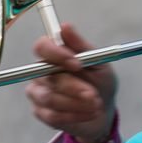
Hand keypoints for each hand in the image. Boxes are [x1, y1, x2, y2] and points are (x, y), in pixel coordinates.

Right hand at [25, 24, 117, 142]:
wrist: (103, 109)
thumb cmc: (100, 81)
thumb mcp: (98, 62)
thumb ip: (81, 46)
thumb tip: (66, 27)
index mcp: (54, 54)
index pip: (42, 47)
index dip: (57, 55)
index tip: (78, 64)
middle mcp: (41, 71)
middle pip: (47, 76)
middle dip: (74, 87)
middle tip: (93, 95)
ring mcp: (38, 92)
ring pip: (49, 98)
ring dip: (76, 103)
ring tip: (95, 104)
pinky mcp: (40, 112)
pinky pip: (53, 115)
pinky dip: (75, 115)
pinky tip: (89, 113)